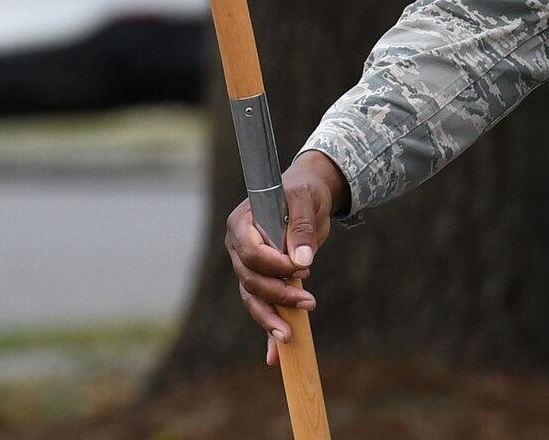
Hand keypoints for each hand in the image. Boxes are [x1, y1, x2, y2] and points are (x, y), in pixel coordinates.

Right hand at [224, 148, 348, 366]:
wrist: (307, 198)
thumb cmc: (303, 192)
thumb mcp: (306, 200)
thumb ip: (302, 227)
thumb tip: (301, 260)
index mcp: (242, 223)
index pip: (249, 252)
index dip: (274, 265)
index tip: (302, 267)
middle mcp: (238, 247)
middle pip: (250, 280)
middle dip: (278, 295)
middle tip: (309, 301)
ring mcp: (247, 266)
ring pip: (252, 299)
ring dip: (271, 318)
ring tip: (290, 335)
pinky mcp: (261, 281)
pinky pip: (261, 307)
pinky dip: (268, 331)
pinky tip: (276, 356)